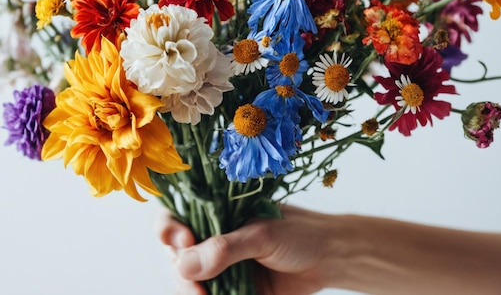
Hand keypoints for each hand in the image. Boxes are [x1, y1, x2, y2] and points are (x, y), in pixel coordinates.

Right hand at [156, 205, 333, 294]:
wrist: (331, 258)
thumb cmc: (299, 233)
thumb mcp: (261, 234)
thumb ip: (225, 248)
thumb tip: (185, 264)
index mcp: (216, 214)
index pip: (177, 218)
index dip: (170, 230)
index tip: (184, 242)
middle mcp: (213, 240)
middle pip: (177, 255)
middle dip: (181, 270)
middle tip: (196, 286)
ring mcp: (221, 267)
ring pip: (190, 280)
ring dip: (191, 290)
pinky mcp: (233, 290)